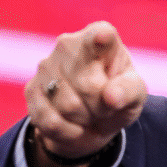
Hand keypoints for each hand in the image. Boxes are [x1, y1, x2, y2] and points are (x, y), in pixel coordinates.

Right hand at [25, 22, 146, 166]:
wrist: (92, 122)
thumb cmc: (118, 98)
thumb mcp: (135, 94)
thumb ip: (129, 91)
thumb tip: (111, 97)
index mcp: (100, 37)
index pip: (101, 35)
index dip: (102, 38)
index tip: (104, 36)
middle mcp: (68, 44)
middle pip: (89, 86)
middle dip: (101, 106)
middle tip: (104, 105)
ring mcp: (45, 66)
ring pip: (68, 105)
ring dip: (85, 119)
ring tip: (89, 112)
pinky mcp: (31, 90)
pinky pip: (51, 121)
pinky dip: (68, 131)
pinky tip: (73, 124)